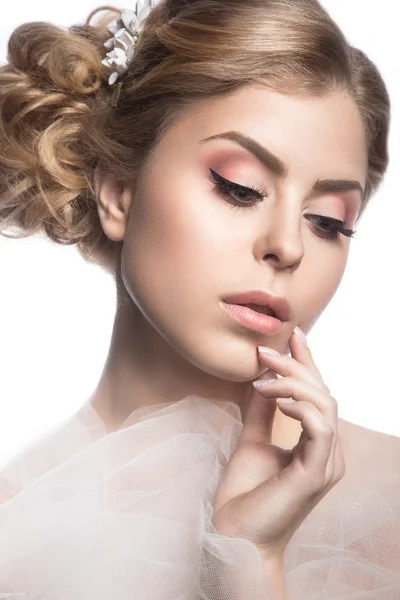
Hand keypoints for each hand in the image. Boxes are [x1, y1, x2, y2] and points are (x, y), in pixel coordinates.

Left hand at [211, 328, 344, 561]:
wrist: (233, 535)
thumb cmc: (244, 494)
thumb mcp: (251, 440)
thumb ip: (261, 411)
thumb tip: (262, 378)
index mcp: (315, 446)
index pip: (318, 395)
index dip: (308, 362)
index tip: (295, 334)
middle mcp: (326, 453)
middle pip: (324, 395)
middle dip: (297, 366)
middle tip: (265, 351)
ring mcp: (325, 464)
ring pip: (326, 406)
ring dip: (294, 383)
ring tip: (263, 377)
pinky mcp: (315, 474)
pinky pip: (321, 428)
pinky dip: (302, 407)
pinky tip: (276, 399)